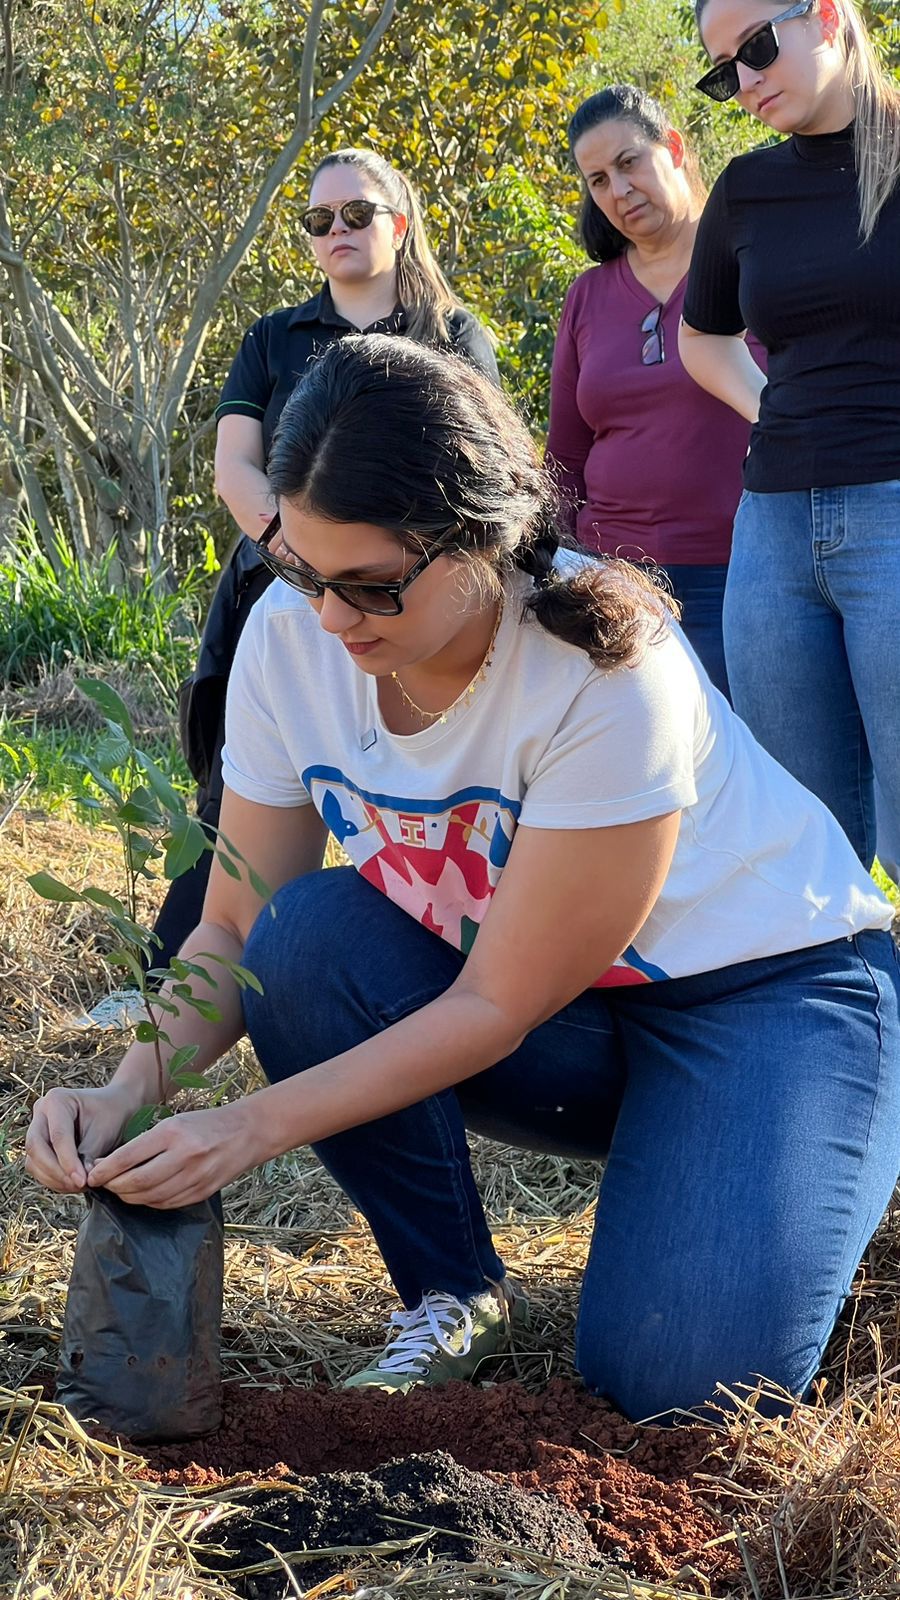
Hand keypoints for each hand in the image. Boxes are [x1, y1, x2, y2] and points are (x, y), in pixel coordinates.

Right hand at [24, 1083, 140, 1192]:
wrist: (115, 1109)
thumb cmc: (111, 1116)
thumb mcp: (104, 1133)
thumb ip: (88, 1155)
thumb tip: (79, 1181)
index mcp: (57, 1100)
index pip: (58, 1136)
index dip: (68, 1162)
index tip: (82, 1180)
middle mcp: (41, 1111)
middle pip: (36, 1147)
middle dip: (56, 1171)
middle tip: (78, 1185)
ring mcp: (37, 1128)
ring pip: (33, 1160)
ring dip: (53, 1178)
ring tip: (79, 1186)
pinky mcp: (38, 1145)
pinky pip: (36, 1167)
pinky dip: (53, 1179)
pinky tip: (72, 1184)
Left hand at [85, 1102, 260, 1208]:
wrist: (247, 1132)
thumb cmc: (205, 1124)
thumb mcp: (175, 1122)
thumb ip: (147, 1143)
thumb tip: (113, 1164)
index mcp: (173, 1133)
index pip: (129, 1156)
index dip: (106, 1170)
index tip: (93, 1174)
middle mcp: (184, 1156)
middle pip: (137, 1181)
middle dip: (115, 1186)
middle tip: (103, 1184)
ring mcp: (195, 1177)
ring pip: (151, 1197)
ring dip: (129, 1197)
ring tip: (120, 1190)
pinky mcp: (202, 1192)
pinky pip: (167, 1203)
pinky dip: (149, 1202)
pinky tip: (142, 1195)